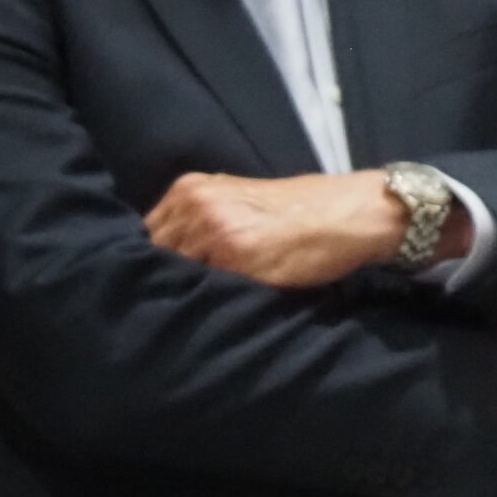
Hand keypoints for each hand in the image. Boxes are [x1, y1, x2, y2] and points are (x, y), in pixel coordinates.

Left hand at [145, 169, 413, 287]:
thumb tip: (168, 257)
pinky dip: (205, 302)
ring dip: (181, 294)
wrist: (351, 214)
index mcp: (192, 188)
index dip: (153, 261)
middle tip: (180, 299)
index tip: (164, 280)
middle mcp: (196, 205)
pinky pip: (204, 290)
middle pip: (153, 255)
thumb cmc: (303, 211)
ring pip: (174, 275)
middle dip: (163, 278)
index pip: (146, 235)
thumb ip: (203, 219)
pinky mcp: (235, 259)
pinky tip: (216, 309)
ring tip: (197, 308)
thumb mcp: (241, 201)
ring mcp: (213, 231)